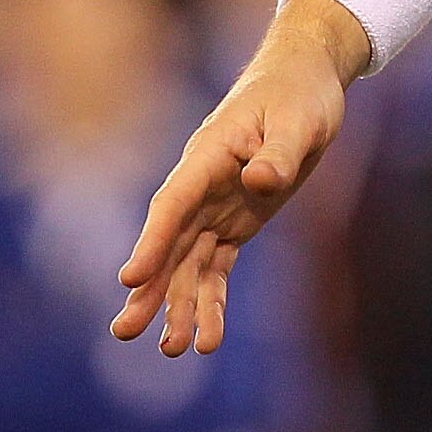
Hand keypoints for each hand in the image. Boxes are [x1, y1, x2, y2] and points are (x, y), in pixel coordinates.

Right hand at [111, 0, 364, 354]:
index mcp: (207, 157)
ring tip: (173, 350)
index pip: (171, 205)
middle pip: (168, 245)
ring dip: (178, 306)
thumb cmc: (299, 93)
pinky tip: (207, 338)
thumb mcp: (298, 119)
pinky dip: (211, 301)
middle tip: (125, 332)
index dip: (150, 242)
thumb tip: (259, 181)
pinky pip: (216, 268)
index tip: (129, 279)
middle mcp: (202, 188)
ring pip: (187, 265)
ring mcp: (216, 208)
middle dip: (148, 290)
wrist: (305, 81)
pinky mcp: (235, 224)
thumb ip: (279, 152)